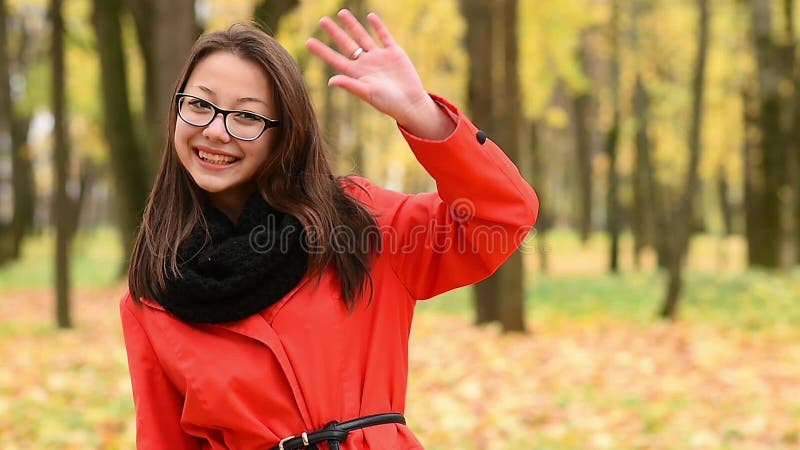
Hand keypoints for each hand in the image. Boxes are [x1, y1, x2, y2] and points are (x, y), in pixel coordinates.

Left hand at [306, 9, 454, 139]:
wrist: (411, 103)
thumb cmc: (388, 104)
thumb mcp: (367, 94)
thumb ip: (350, 85)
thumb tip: (330, 81)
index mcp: (357, 74)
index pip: (335, 59)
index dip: (322, 51)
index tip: (308, 41)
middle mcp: (366, 64)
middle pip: (347, 44)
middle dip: (335, 32)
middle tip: (322, 20)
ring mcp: (380, 57)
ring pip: (363, 37)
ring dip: (353, 25)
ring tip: (342, 13)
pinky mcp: (394, 53)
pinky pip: (384, 36)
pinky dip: (378, 26)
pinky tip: (370, 17)